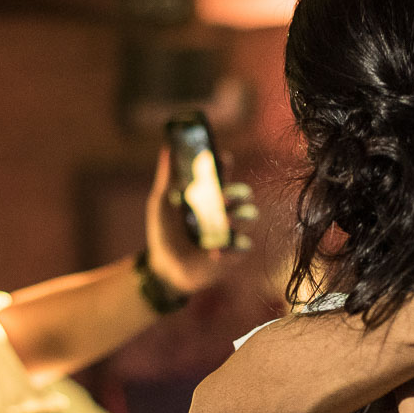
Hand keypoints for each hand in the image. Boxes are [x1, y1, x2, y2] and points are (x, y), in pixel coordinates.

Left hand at [145, 148, 257, 294]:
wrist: (164, 267)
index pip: (224, 174)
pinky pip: (244, 245)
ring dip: (239, 218)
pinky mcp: (234, 253)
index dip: (226, 165)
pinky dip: (230, 247)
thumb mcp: (162, 202)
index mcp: (209, 195)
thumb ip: (168, 175)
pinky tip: (213, 252)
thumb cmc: (164, 233)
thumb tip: (168, 145)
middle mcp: (224, 210)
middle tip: (222, 199)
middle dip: (238, 194)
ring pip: (250, 216)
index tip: (223, 158)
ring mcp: (231, 231)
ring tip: (224, 224)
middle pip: (245, 194)